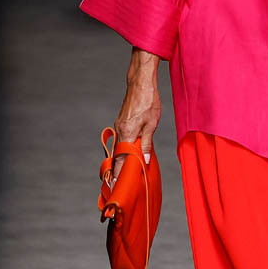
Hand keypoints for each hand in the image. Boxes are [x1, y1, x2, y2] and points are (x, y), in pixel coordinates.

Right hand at [113, 50, 160, 179]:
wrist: (141, 83)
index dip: (118, 173)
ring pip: (120, 146)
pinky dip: (125, 148)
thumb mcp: (151, 125)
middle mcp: (120, 130)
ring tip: (126, 172)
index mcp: (127, 133)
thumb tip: (144, 161)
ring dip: (123, 158)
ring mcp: (119, 125)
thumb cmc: (148, 102)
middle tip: (120, 183)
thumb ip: (146, 144)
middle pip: (118, 154)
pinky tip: (131, 153)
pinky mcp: (122, 121)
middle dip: (119, 169)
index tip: (115, 185)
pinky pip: (122, 138)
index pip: (120, 158)